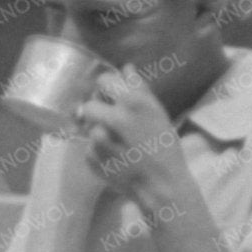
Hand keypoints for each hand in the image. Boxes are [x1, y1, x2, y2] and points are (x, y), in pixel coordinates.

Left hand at [71, 68, 197, 212]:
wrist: (161, 185)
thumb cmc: (164, 147)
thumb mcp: (158, 113)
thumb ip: (140, 88)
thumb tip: (126, 67)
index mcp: (133, 102)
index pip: (104, 80)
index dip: (107, 87)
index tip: (112, 96)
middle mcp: (114, 118)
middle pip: (90, 104)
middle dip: (99, 111)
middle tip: (113, 122)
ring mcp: (99, 140)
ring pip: (88, 126)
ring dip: (98, 132)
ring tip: (118, 143)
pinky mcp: (91, 157)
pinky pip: (88, 147)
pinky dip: (97, 151)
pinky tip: (115, 157)